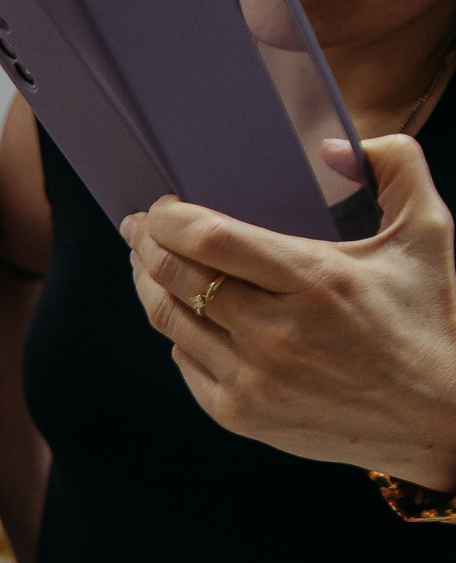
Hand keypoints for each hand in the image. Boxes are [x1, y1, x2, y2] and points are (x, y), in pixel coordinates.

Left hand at [123, 135, 455, 491]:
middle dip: (145, 245)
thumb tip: (331, 144)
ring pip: (168, 320)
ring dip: (147, 285)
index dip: (170, 218)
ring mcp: (252, 379)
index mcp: (317, 281)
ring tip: (145, 262)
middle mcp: (276, 334)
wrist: (437, 418)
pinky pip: (184, 361)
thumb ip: (395, 166)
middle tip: (137, 227)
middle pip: (175, 278)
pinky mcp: (239, 414)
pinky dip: (178, 332)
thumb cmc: (429, 318)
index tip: (162, 205)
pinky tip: (183, 313)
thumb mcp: (430, 233)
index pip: (210, 239)